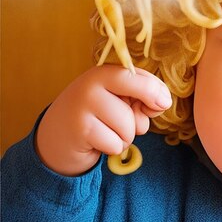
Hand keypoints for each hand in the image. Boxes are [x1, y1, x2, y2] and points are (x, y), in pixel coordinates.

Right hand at [36, 65, 171, 175]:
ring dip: (125, 138)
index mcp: (106, 72)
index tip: (162, 104)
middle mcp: (92, 84)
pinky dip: (113, 148)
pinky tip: (97, 141)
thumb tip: (163, 102)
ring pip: (128, 128)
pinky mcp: (80, 129)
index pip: (142, 78)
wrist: (58, 136)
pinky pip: (116, 145)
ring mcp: (83, 105)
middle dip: (140, 120)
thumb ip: (145, 98)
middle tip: (129, 123)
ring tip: (107, 132)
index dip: (157, 93)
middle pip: (138, 106)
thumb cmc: (100, 117)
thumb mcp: (122, 101)